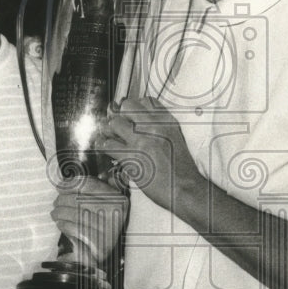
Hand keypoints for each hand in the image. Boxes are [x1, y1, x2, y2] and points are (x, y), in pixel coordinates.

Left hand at [51, 175, 128, 265]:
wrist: (103, 252)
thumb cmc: (100, 224)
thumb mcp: (101, 204)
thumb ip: (91, 188)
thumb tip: (67, 180)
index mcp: (118, 198)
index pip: (90, 184)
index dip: (72, 183)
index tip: (60, 186)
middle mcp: (116, 212)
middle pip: (80, 199)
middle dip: (63, 200)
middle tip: (56, 203)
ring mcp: (108, 228)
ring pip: (75, 214)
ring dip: (60, 213)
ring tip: (55, 214)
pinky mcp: (99, 244)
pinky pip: (75, 229)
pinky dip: (64, 226)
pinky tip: (60, 224)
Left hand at [97, 97, 200, 213]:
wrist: (184, 188)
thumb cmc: (180, 167)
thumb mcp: (175, 138)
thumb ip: (159, 127)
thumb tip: (138, 121)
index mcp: (167, 121)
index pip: (145, 101)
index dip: (133, 108)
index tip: (129, 115)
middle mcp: (153, 127)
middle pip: (127, 106)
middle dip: (120, 115)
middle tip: (117, 126)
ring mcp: (141, 141)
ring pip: (114, 123)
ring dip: (109, 130)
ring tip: (110, 137)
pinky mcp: (131, 157)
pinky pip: (108, 144)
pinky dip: (103, 145)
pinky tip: (104, 148)